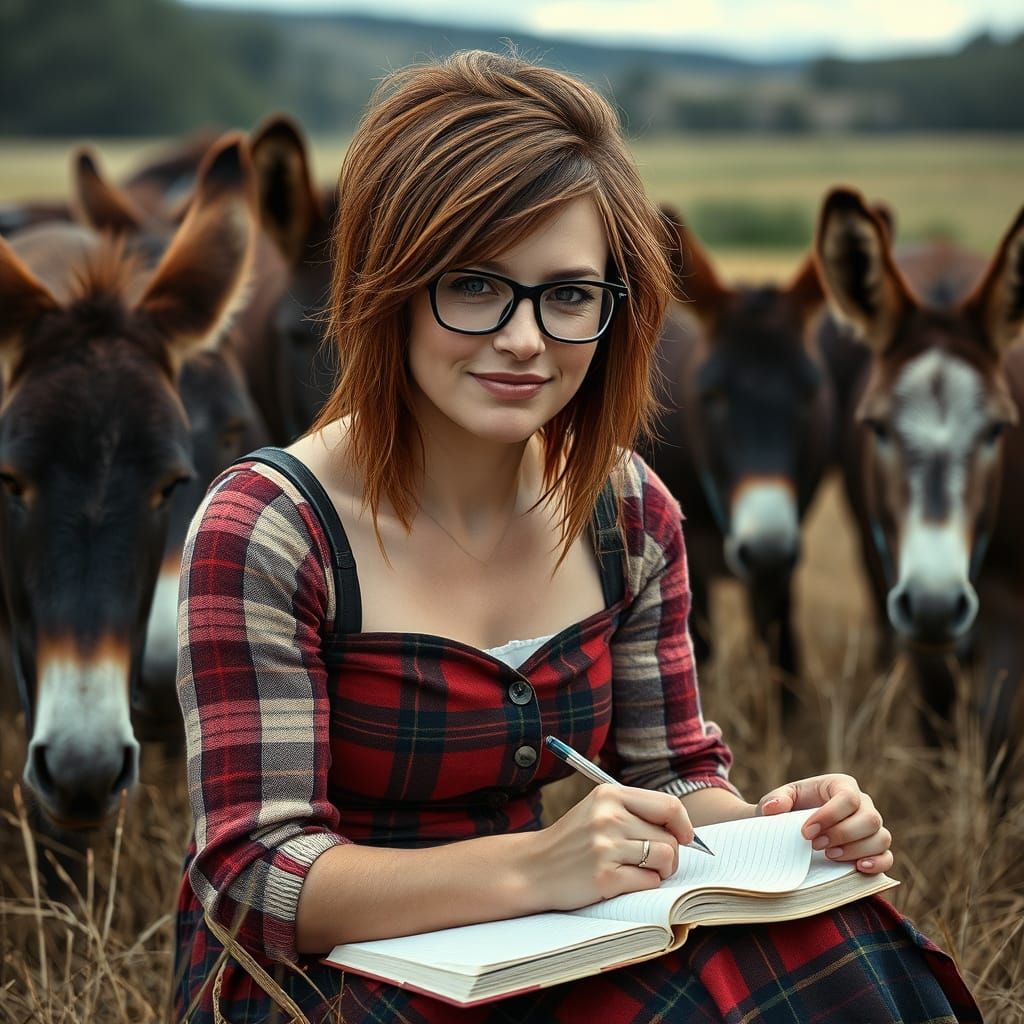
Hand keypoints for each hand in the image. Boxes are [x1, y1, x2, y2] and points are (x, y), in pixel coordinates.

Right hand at [527, 784, 692, 910]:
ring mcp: (605, 846)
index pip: (669, 806)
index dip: (684, 825)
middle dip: (669, 855)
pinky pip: (649, 882)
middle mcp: (608, 816)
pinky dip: (643, 887)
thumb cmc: (574, 842)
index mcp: (609, 794)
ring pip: (665, 859)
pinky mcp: (604, 876)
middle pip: (670, 837)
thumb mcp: (598, 811)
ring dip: (660, 871)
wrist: (533, 868)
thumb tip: (686, 832)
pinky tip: (622, 882)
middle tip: (651, 863)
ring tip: (638, 872)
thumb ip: (636, 812)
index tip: (684, 838)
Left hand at [756, 774, 892, 874]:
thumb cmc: (789, 811)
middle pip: (870, 818)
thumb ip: (774, 800)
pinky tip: (858, 868)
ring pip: (881, 838)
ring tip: (828, 856)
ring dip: (856, 850)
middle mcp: (863, 804)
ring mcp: (872, 828)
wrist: (794, 831)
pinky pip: (887, 857)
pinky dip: (877, 864)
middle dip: (842, 834)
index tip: (806, 832)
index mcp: (841, 786)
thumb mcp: (778, 801)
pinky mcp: (876, 850)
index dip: (829, 816)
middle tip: (815, 845)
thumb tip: (773, 808)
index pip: (848, 797)